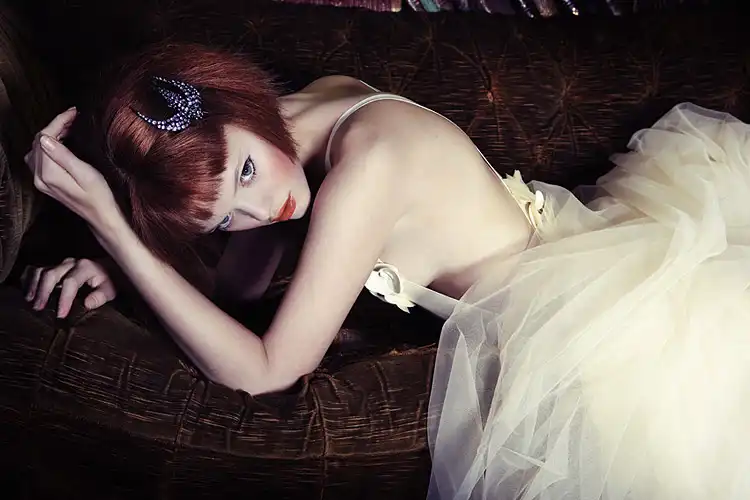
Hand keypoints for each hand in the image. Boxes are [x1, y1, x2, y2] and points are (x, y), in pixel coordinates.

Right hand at [22, 258, 116, 317]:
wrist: (109, 268)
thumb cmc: (109, 281)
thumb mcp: (110, 290)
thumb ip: (100, 296)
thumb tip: (87, 304)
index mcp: (85, 267)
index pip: (70, 282)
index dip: (64, 299)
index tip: (61, 314)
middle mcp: (71, 263)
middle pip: (51, 274)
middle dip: (43, 292)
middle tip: (38, 308)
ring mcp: (61, 264)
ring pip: (42, 271)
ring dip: (34, 286)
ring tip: (30, 301)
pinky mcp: (55, 267)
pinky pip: (38, 271)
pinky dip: (31, 281)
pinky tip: (29, 294)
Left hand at [24, 107, 122, 231]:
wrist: (101, 216)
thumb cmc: (99, 196)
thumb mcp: (86, 174)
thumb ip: (64, 156)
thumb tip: (45, 138)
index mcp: (48, 173)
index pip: (45, 138)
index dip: (58, 122)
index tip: (73, 112)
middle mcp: (39, 177)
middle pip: (39, 142)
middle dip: (55, 126)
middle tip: (74, 117)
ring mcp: (40, 180)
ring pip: (38, 148)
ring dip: (51, 134)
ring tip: (69, 126)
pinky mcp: (45, 182)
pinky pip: (40, 157)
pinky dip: (48, 145)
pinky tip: (61, 141)